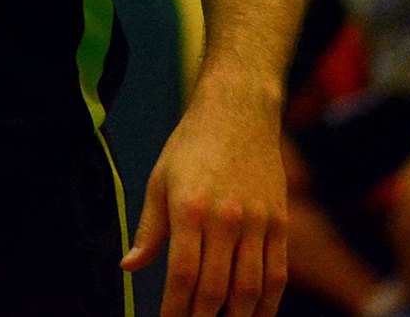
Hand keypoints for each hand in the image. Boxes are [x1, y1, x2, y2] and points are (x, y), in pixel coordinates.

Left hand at [124, 78, 287, 316]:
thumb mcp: (159, 180)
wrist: (238, 113)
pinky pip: (277, 273)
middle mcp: (226, 219)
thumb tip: (129, 267)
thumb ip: (149, 230)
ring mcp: (258, 222)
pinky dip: (267, 302)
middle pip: (217, 288)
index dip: (175, 308)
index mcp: (190, 209)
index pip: (183, 274)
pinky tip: (254, 315)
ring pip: (251, 288)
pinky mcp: (280, 223)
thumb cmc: (192, 146)